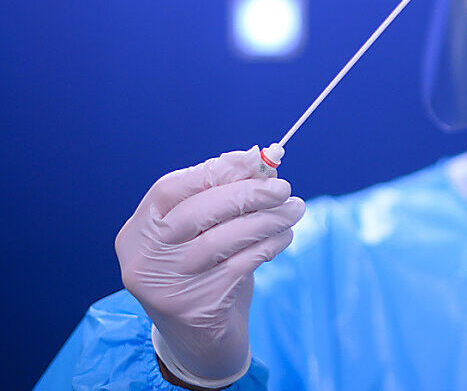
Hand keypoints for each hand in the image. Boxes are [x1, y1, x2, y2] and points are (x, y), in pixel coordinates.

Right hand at [115, 147, 303, 386]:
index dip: (214, 170)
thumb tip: (261, 162)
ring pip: (222, 239)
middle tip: (284, 187)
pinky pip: (240, 265)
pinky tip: (286, 235)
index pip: (169, 188)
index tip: (255, 159)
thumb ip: (223, 200)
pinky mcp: (195, 306)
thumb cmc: (206, 274)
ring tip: (295, 209)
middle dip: (247, 193)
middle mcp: (143, 257)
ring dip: (266, 219)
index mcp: (137, 231)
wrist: (200, 343)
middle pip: (197, 212)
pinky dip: (269, 245)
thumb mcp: (205, 234)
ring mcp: (165, 285)